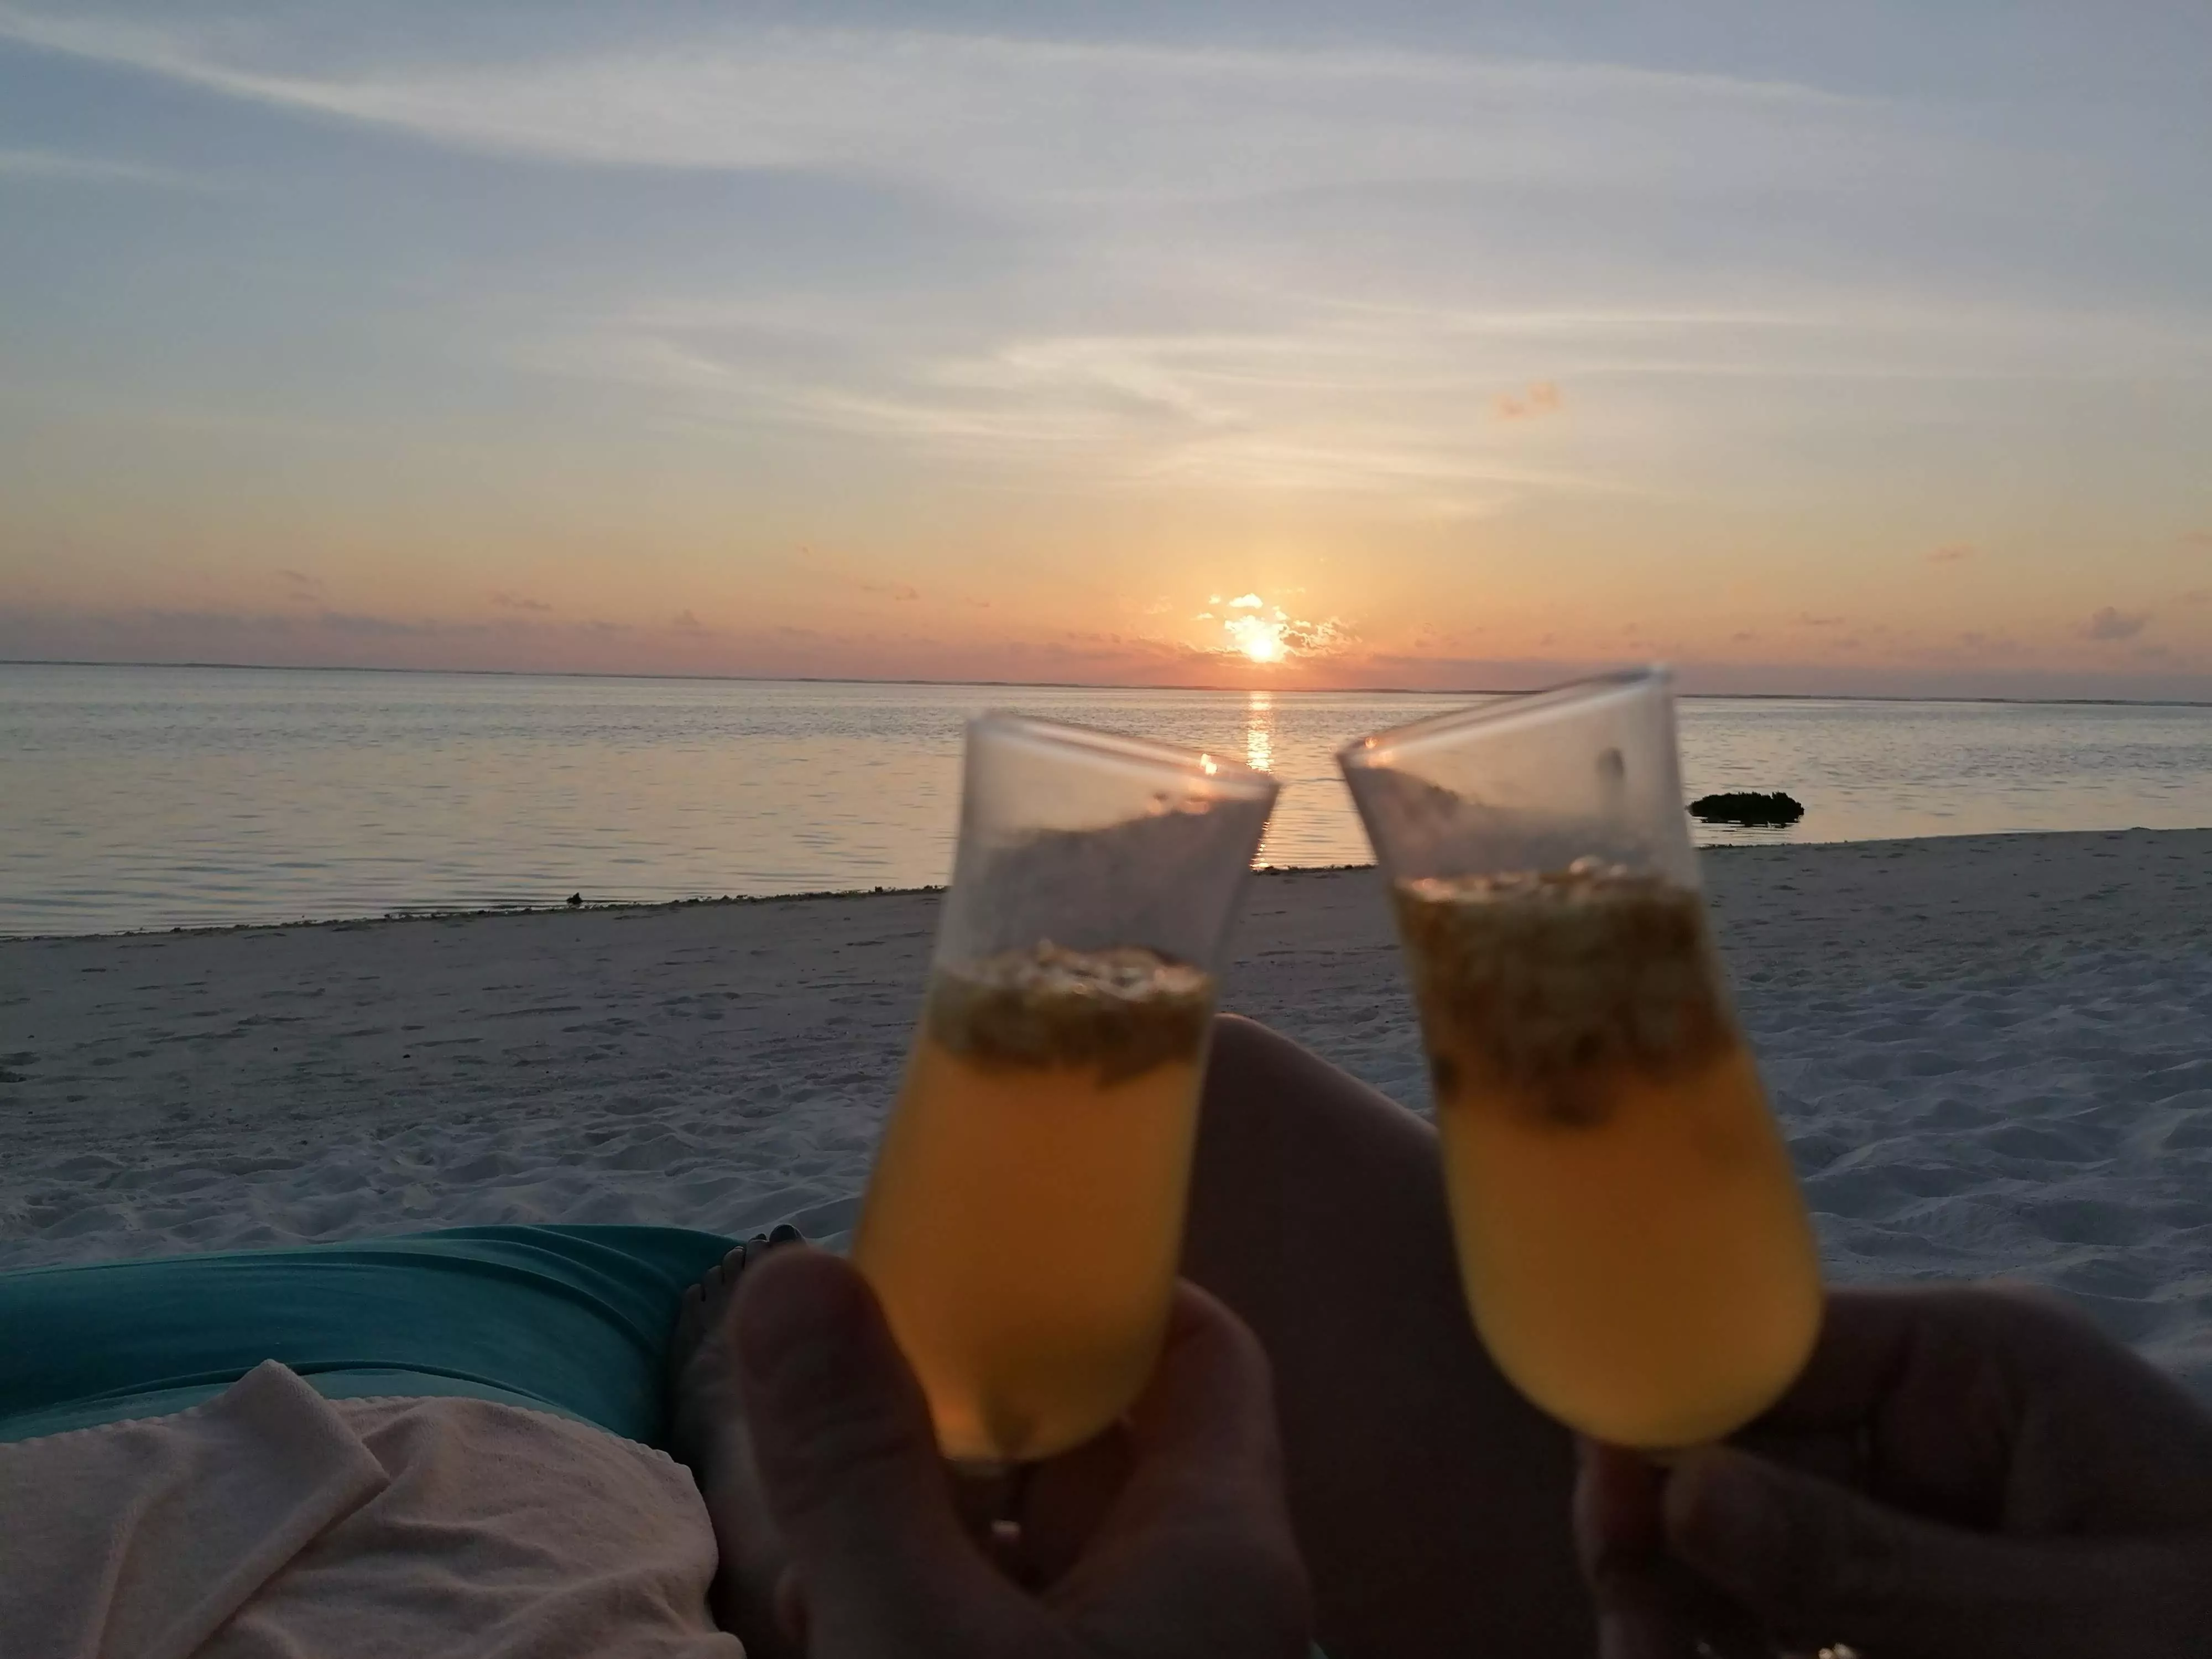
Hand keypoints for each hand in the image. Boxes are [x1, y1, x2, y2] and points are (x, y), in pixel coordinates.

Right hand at [731, 1247, 1312, 1657]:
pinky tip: (829, 1623)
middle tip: (836, 1394)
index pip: (1203, 1355)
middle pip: (1096, 1452)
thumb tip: (792, 1268)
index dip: (1104, 1285)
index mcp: (1220, 1555)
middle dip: (963, 1414)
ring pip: (1034, 1556)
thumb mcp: (915, 1638)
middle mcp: (1203, 1613)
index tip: (982, 1253)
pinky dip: (924, 1611)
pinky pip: (1007, 1632)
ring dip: (922, 1523)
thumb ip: (858, 1462)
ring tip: (805, 1537)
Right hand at [1577, 1285, 2211, 1658]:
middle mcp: (1937, 1409)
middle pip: (1741, 1440)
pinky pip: (1792, 1591)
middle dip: (1665, 1532)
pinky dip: (1738, 1635)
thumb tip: (1681, 1491)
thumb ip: (1873, 1565)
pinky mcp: (1920, 1581)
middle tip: (1628, 1639)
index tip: (1604, 1508)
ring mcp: (1924, 1495)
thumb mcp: (2065, 1634)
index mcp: (1984, 1362)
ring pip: (1745, 1526)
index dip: (1671, 1412)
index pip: (1775, 1342)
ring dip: (1683, 1599)